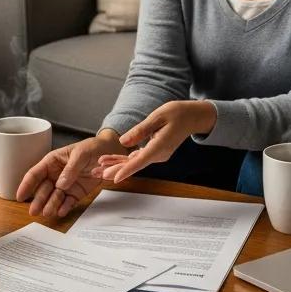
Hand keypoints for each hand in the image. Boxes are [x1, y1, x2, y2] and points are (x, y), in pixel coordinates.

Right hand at [16, 131, 123, 217]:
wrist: (109, 152)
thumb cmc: (92, 148)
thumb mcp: (81, 153)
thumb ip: (71, 168)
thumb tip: (60, 184)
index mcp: (52, 161)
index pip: (35, 173)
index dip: (26, 185)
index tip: (20, 196)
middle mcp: (56, 175)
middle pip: (43, 189)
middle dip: (38, 200)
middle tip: (34, 211)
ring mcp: (65, 185)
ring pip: (54, 197)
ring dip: (51, 205)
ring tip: (49, 213)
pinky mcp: (76, 193)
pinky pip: (68, 202)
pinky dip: (64, 207)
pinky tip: (61, 212)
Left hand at [93, 100, 216, 182]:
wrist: (192, 117)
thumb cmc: (177, 113)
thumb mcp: (157, 116)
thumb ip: (140, 130)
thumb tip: (123, 142)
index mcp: (160, 146)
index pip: (140, 160)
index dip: (126, 170)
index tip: (115, 178)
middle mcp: (159, 154)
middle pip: (135, 165)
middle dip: (116, 170)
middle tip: (98, 174)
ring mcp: (158, 155)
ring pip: (135, 163)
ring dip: (118, 165)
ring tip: (99, 169)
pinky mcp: (155, 153)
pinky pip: (138, 158)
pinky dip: (125, 161)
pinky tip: (112, 162)